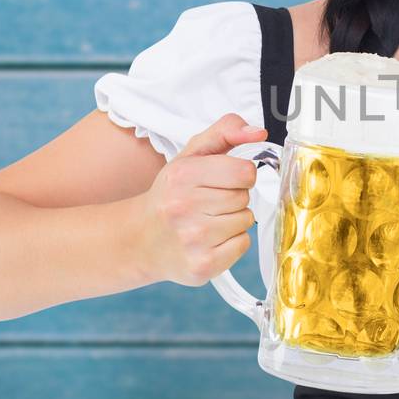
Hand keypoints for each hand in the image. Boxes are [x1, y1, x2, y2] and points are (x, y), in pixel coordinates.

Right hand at [137, 113, 268, 287]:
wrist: (140, 240)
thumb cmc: (170, 196)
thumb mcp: (191, 155)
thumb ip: (225, 132)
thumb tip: (258, 132)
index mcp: (182, 176)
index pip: (244, 171)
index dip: (239, 175)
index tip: (224, 180)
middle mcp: (184, 207)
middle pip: (244, 197)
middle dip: (233, 198)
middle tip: (209, 203)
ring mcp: (193, 239)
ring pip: (246, 220)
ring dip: (233, 220)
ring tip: (208, 221)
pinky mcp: (202, 265)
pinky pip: (243, 245)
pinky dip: (232, 242)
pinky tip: (210, 240)